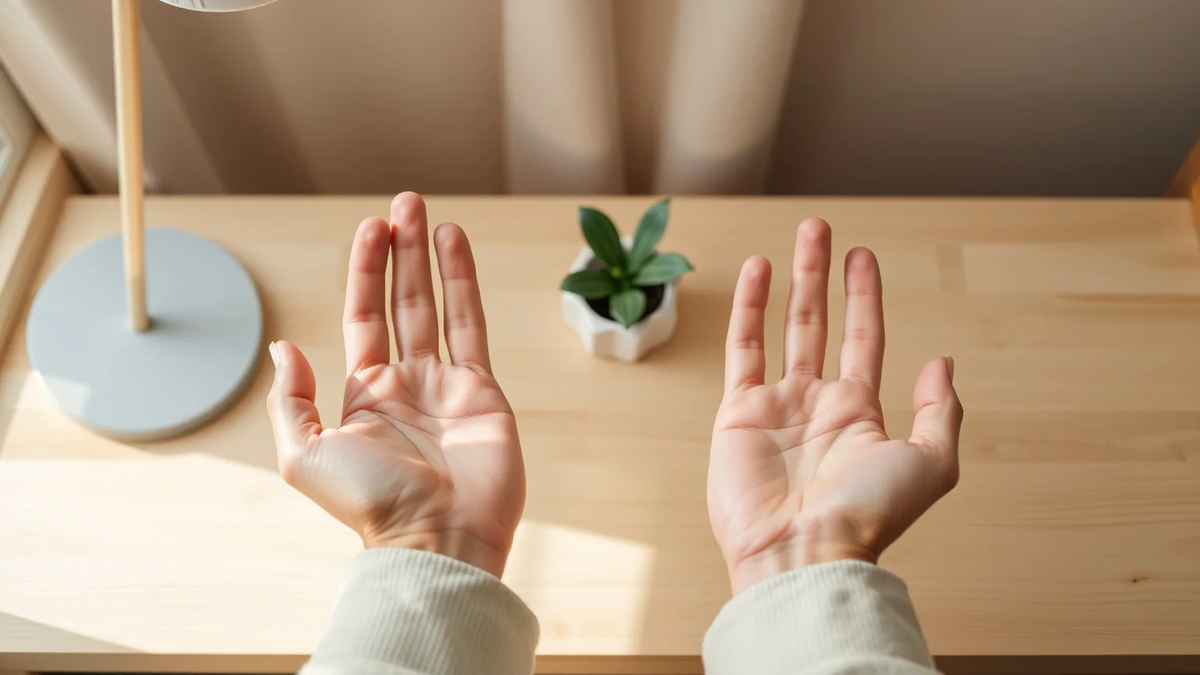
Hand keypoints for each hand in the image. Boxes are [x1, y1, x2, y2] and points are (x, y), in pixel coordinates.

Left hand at [267, 192, 523, 577]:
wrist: (437, 538)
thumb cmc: (370, 503)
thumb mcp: (304, 454)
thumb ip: (290, 399)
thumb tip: (283, 347)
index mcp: (364, 395)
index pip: (362, 317)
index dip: (364, 271)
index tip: (370, 228)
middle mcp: (406, 383)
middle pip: (400, 301)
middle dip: (399, 252)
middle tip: (402, 204)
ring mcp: (446, 384)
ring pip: (436, 305)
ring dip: (430, 258)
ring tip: (425, 211)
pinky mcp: (483, 389)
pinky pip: (471, 325)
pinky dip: (464, 282)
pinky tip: (456, 244)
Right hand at [709, 218, 962, 592]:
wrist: (804, 550)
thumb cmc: (867, 513)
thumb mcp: (930, 463)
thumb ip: (939, 411)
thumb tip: (940, 362)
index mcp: (859, 414)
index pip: (864, 339)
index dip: (864, 296)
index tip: (862, 256)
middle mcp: (816, 404)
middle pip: (820, 323)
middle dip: (822, 275)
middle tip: (821, 229)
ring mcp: (776, 406)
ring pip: (783, 328)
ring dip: (791, 280)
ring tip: (796, 237)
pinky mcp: (738, 412)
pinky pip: (743, 349)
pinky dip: (749, 308)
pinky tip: (757, 270)